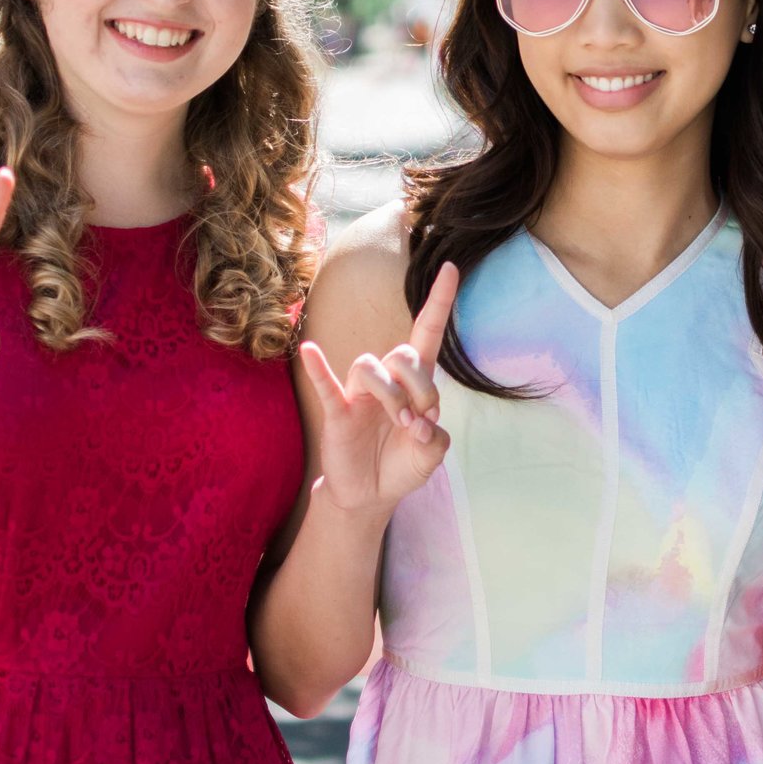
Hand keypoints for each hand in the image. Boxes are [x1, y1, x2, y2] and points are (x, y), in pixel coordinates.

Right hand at [299, 263, 459, 518]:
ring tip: (402, 424)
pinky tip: (310, 351)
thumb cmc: (402, 464)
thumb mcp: (430, 456)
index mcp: (414, 383)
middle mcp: (386, 380)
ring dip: (392, 394)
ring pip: (370, 366)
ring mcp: (359, 394)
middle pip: (403, 354)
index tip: (451, 268)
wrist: (372, 495)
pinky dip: (317, 367)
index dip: (439, 301)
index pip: (427, 332)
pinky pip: (325, 384)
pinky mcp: (338, 411)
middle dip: (421, 386)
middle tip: (422, 421)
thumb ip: (435, 439)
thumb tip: (422, 425)